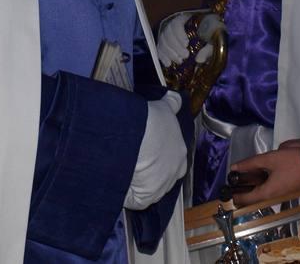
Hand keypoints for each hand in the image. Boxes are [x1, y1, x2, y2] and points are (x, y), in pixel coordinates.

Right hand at [124, 91, 187, 209]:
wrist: (139, 137)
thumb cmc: (152, 122)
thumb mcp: (164, 108)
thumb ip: (171, 105)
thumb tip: (176, 98)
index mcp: (180, 155)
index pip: (173, 161)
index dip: (161, 157)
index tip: (150, 152)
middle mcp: (174, 174)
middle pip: (163, 178)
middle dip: (151, 173)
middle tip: (135, 161)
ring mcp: (159, 189)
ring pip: (148, 190)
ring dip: (138, 183)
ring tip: (123, 170)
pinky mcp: (144, 199)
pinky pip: (134, 200)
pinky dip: (126, 195)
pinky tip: (118, 183)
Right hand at [156, 10, 224, 68]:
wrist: (211, 36)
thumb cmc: (213, 35)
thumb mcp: (215, 40)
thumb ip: (209, 49)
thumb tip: (199, 59)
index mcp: (188, 18)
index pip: (177, 22)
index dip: (179, 33)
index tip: (186, 44)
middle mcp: (176, 22)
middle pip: (168, 32)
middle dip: (175, 46)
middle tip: (185, 56)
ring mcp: (169, 32)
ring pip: (163, 40)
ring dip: (170, 52)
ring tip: (180, 61)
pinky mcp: (166, 41)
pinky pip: (159, 47)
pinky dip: (162, 56)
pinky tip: (168, 64)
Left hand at [230, 144, 299, 206]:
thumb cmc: (292, 162)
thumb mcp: (269, 159)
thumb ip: (251, 163)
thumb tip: (234, 167)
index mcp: (268, 193)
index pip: (246, 199)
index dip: (234, 195)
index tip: (225, 189)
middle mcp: (274, 195)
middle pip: (253, 195)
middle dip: (242, 188)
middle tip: (233, 178)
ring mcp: (281, 191)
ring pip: (262, 190)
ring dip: (252, 183)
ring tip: (243, 172)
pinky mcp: (286, 185)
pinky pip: (269, 185)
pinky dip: (261, 180)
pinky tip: (258, 170)